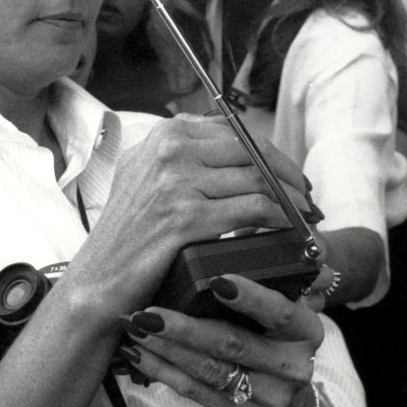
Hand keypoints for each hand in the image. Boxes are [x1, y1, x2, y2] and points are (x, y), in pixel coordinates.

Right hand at [77, 115, 312, 313]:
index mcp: (163, 134)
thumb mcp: (143, 172)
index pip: (234, 131)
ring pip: (257, 178)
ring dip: (291, 199)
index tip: (288, 172)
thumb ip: (180, 149)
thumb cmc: (126, 230)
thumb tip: (233, 142)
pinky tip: (290, 230)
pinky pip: (252, 210)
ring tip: (305, 215)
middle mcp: (169, 150)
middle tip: (306, 195)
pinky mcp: (186, 217)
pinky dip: (280, 219)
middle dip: (288, 173)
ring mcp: (176, 182)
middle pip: (251, 150)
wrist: (100, 275)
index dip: (270, 152)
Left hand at [118, 274, 322, 406]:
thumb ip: (269, 263)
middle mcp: (292, 366)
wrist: (283, 390)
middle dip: (185, 327)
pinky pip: (195, 392)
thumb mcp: (281, 295)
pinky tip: (137, 351)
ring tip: (134, 324)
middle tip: (149, 310)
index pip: (278, 312)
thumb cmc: (272, 327)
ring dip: (165, 346)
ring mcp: (269, 396)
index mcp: (305, 329)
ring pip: (208, 369)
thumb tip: (251, 217)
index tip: (216, 279)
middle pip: (233, 344)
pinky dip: (162, 369)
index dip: (250, 297)